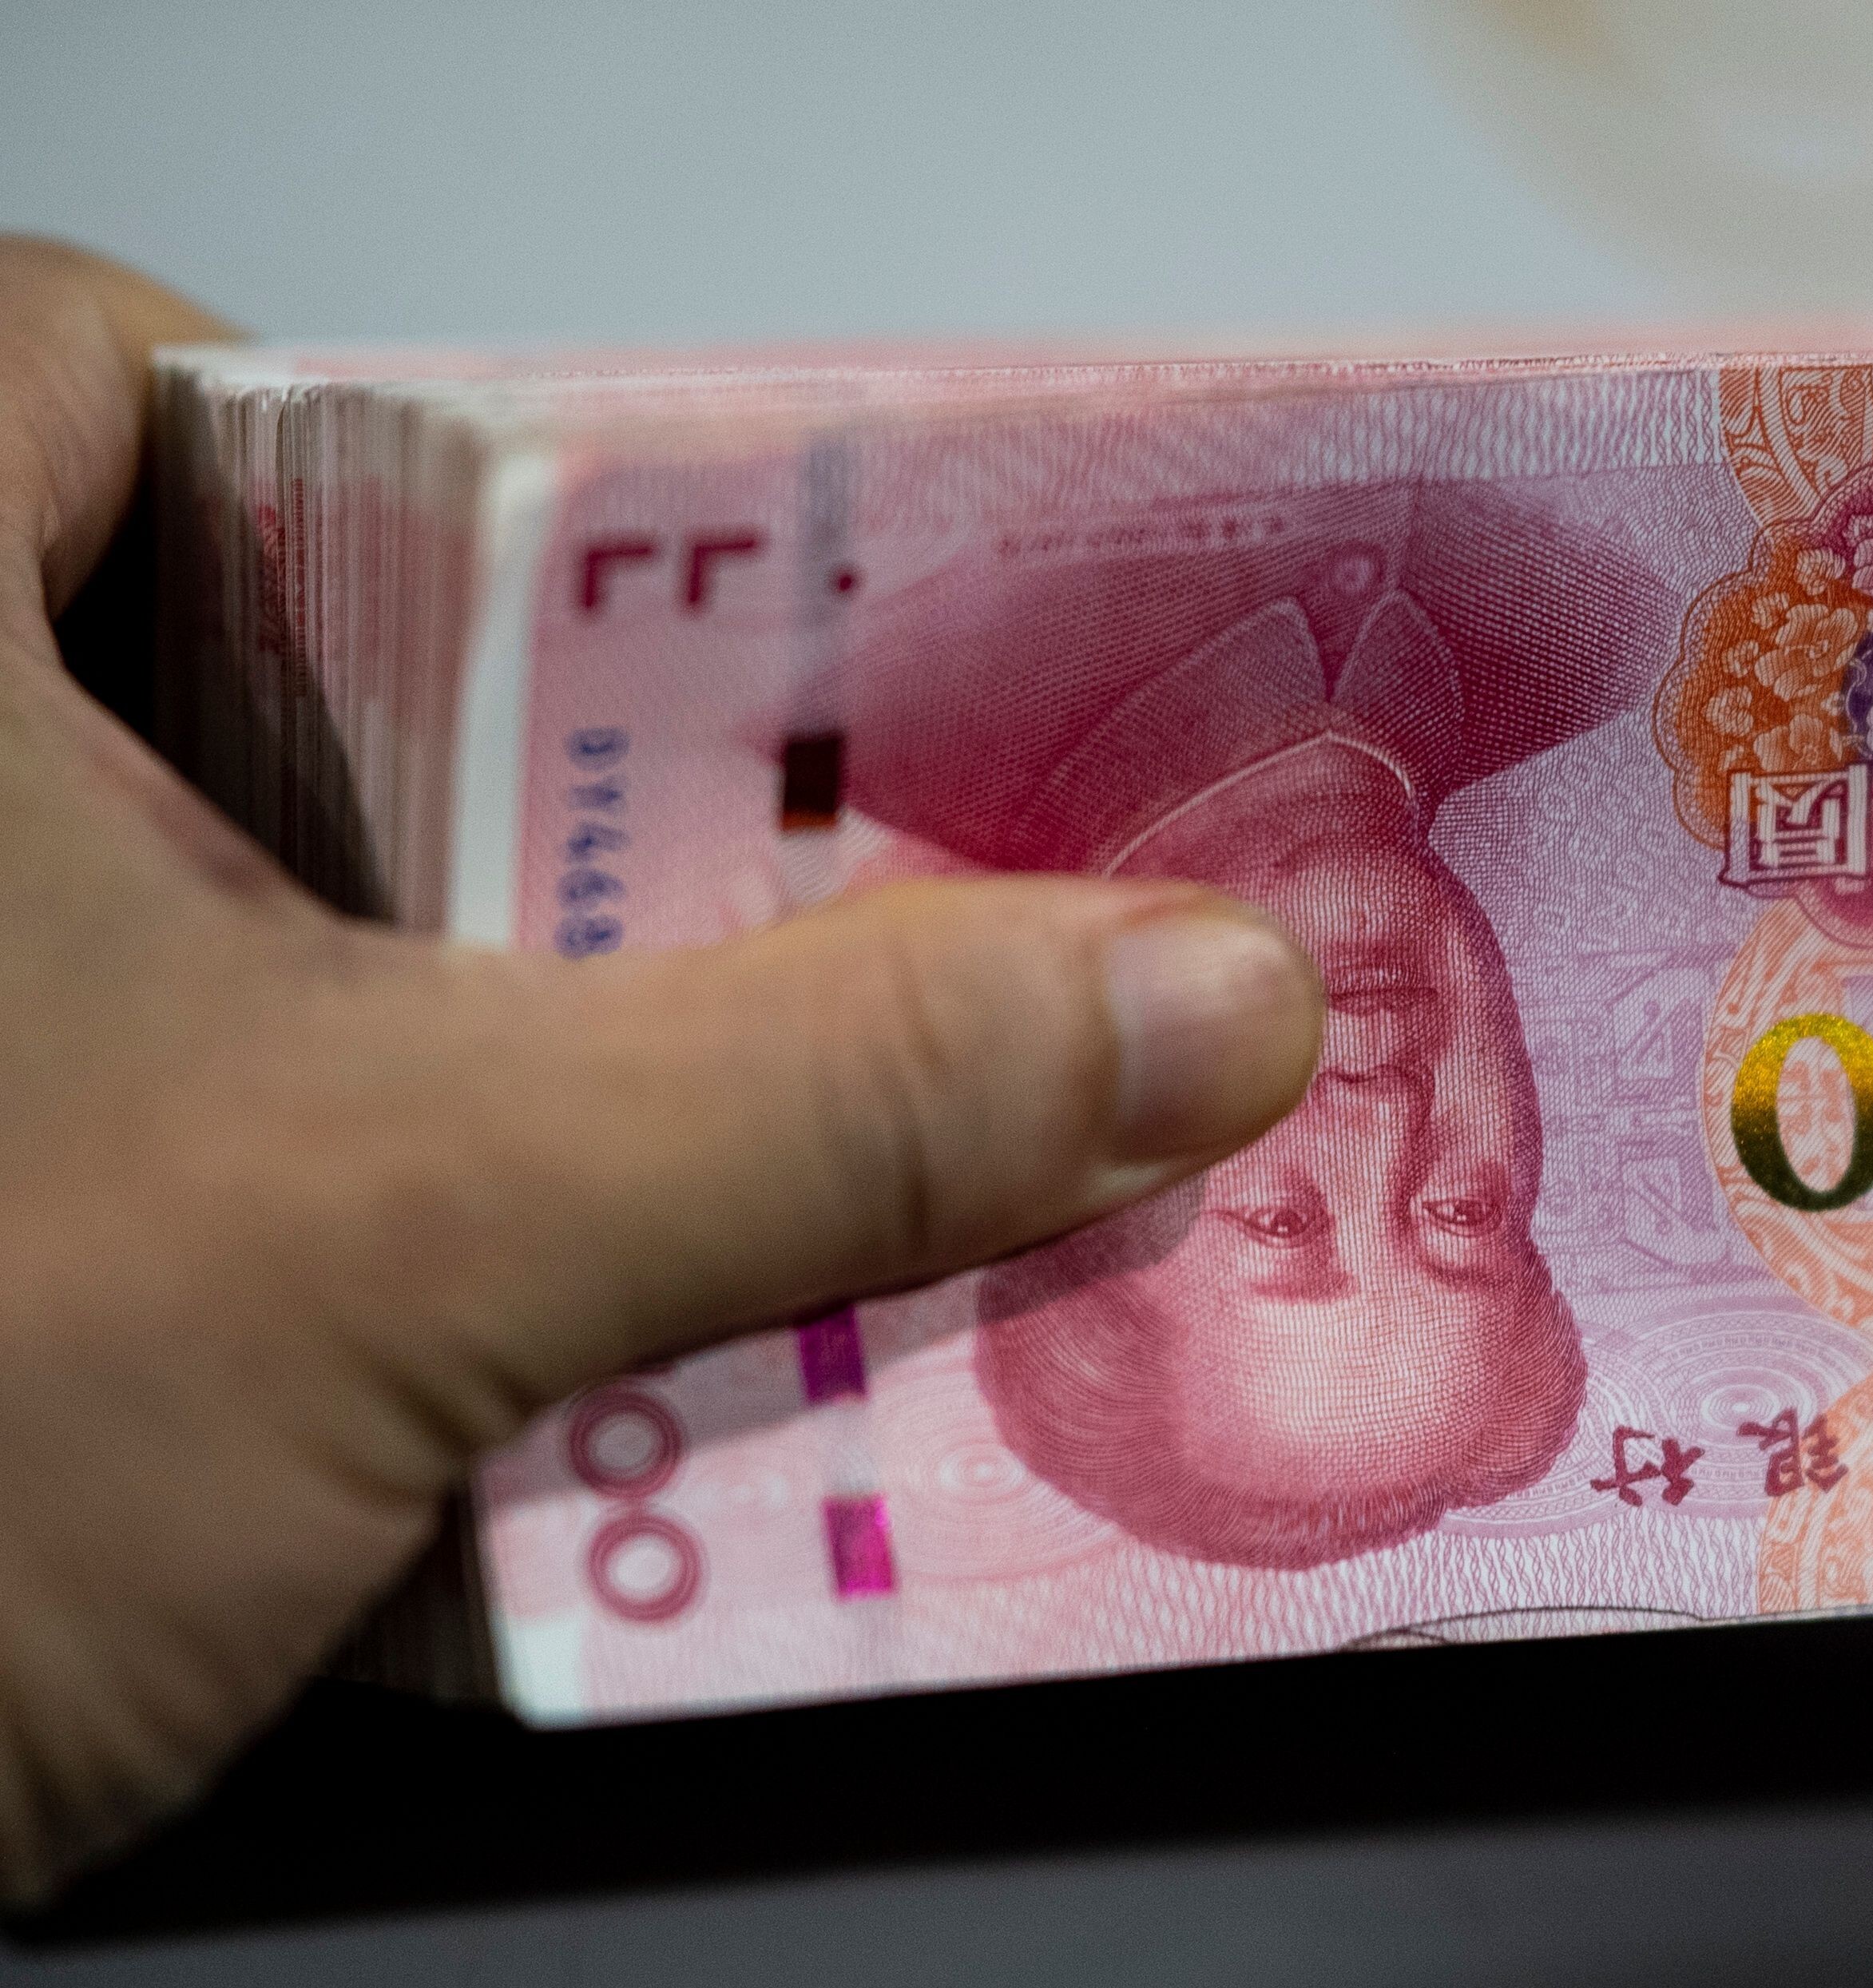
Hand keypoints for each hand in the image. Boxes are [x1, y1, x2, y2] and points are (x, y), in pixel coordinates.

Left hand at [0, 240, 1322, 1898]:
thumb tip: (1179, 1004)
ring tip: (666, 1146)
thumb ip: (824, 1099)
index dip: (406, 477)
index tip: (623, 634)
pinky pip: (195, 1161)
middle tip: (722, 915)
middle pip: (244, 693)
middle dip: (514, 823)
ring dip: (473, 1057)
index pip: (140, 383)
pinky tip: (513, 1351)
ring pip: (231, 959)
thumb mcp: (396, 1233)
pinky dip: (371, 1227)